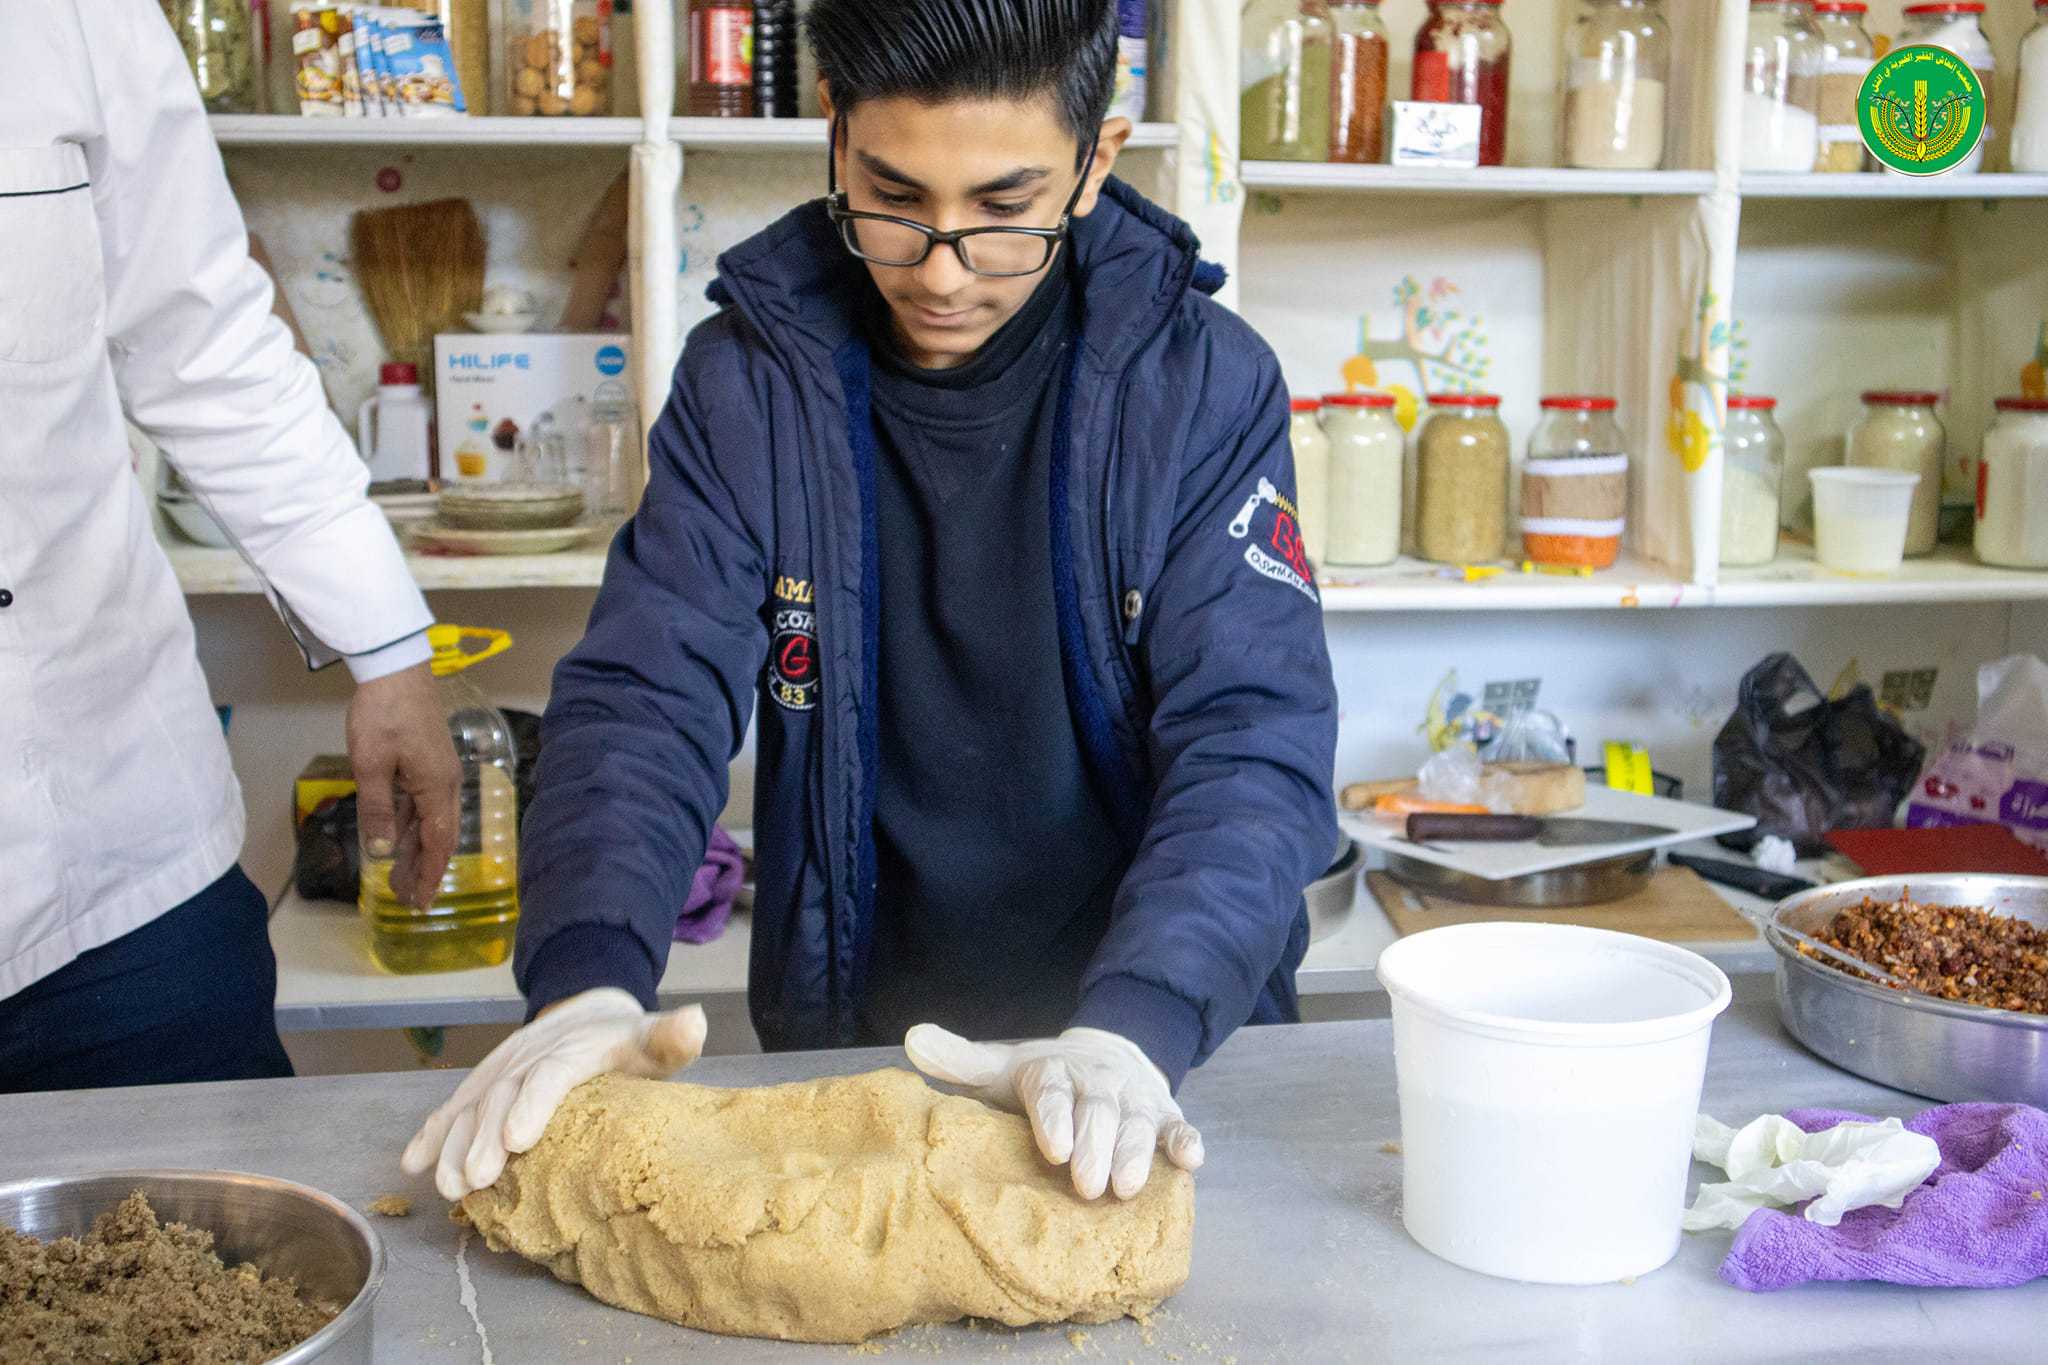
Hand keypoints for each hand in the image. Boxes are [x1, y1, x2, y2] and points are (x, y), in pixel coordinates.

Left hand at [346, 661, 459, 907]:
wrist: (395, 667)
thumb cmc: (384, 714)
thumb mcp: (371, 765)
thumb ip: (377, 810)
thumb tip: (382, 852)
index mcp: (436, 787)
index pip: (438, 843)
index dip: (429, 875)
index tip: (420, 902)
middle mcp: (444, 782)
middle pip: (439, 835)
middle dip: (424, 869)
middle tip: (405, 897)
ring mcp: (437, 770)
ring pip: (430, 820)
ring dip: (415, 849)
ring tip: (398, 874)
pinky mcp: (427, 760)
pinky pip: (422, 803)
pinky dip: (410, 825)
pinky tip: (394, 835)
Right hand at [402, 989, 707, 1200]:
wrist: (589, 1010)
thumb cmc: (628, 1039)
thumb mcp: (654, 1037)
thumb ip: (671, 1036)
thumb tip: (695, 1023)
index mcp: (575, 1049)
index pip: (551, 1074)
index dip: (533, 1104)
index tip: (518, 1138)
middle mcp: (530, 1056)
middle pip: (502, 1096)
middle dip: (484, 1139)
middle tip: (475, 1181)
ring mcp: (502, 1069)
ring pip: (470, 1105)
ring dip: (454, 1145)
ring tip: (449, 1186)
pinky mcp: (484, 1083)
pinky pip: (452, 1107)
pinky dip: (431, 1134)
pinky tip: (412, 1165)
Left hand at [904, 1025, 1203, 1201]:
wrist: (1105, 1057)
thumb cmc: (1044, 1079)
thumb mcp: (1002, 1067)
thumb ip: (961, 1061)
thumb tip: (912, 1037)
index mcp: (1054, 1072)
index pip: (1052, 1093)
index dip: (1054, 1119)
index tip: (1052, 1148)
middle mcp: (1097, 1084)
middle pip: (1098, 1114)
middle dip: (1095, 1148)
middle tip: (1088, 1187)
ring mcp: (1135, 1101)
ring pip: (1139, 1125)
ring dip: (1137, 1154)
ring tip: (1128, 1188)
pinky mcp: (1165, 1116)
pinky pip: (1177, 1127)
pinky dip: (1185, 1141)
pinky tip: (1191, 1160)